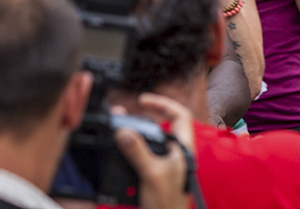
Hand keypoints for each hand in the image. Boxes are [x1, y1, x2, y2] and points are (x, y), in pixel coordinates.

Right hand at [114, 93, 193, 208]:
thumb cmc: (168, 205)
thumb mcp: (152, 174)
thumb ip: (138, 151)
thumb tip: (123, 131)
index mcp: (183, 148)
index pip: (181, 115)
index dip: (164, 104)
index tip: (143, 101)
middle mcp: (175, 154)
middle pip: (161, 126)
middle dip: (141, 118)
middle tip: (123, 115)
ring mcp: (165, 165)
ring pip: (150, 141)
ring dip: (134, 135)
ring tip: (117, 131)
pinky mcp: (154, 175)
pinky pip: (142, 156)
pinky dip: (130, 151)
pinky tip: (118, 152)